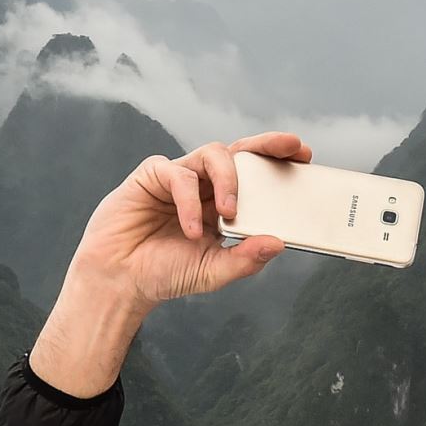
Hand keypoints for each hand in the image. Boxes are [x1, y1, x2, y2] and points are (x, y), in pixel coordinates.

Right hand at [30, 133, 309, 398]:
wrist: (119, 280)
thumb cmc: (164, 273)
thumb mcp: (213, 272)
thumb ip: (245, 259)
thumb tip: (278, 242)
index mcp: (222, 204)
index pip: (255, 174)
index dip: (278, 161)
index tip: (305, 157)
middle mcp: (203, 185)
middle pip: (240, 152)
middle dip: (267, 145)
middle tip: (291, 147)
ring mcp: (179, 177)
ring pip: (212, 154)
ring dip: (228, 179)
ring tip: (230, 213)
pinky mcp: (152, 176)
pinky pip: (178, 175)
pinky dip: (189, 202)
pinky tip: (191, 228)